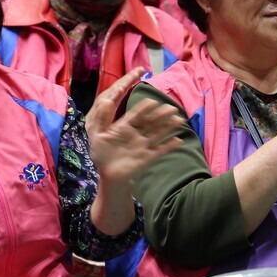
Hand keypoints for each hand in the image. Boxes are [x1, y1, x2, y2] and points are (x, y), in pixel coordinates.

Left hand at [86, 68, 183, 186]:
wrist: (107, 175)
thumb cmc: (101, 154)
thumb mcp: (97, 134)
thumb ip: (101, 118)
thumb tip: (104, 101)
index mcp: (124, 127)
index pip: (136, 116)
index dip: (144, 109)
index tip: (152, 101)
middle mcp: (136, 135)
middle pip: (150, 123)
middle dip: (161, 115)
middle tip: (172, 107)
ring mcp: (143, 146)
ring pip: (158, 134)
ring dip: (168, 127)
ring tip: (179, 119)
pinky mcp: (147, 158)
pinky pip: (159, 151)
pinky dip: (169, 146)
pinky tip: (178, 140)